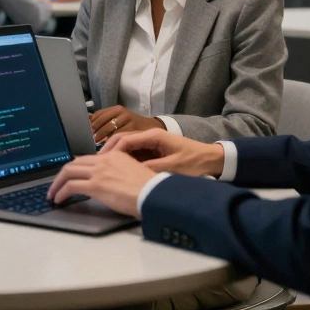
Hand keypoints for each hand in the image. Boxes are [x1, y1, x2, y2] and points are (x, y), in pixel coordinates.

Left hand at [46, 152, 152, 217]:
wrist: (154, 194)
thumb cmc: (150, 189)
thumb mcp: (133, 173)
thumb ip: (119, 173)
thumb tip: (109, 183)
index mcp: (114, 155)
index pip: (88, 159)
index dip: (76, 168)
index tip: (70, 176)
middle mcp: (104, 160)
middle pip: (74, 163)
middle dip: (62, 174)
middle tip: (57, 184)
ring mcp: (98, 172)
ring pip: (68, 172)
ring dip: (57, 183)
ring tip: (52, 193)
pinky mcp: (95, 185)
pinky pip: (70, 186)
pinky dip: (61, 192)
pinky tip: (58, 199)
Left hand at [91, 105, 165, 142]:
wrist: (151, 128)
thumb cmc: (131, 126)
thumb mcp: (118, 120)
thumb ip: (104, 121)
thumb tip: (86, 122)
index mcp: (116, 109)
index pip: (98, 114)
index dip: (90, 123)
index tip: (83, 132)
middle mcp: (122, 112)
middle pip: (102, 120)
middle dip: (94, 131)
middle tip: (88, 140)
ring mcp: (128, 119)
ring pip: (110, 128)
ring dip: (101, 136)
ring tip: (95, 144)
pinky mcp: (134, 128)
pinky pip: (119, 135)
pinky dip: (111, 141)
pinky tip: (107, 146)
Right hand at [102, 128, 224, 176]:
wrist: (212, 159)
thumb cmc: (194, 162)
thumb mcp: (173, 167)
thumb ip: (151, 169)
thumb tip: (130, 173)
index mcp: (153, 136)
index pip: (125, 140)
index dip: (111, 151)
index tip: (101, 163)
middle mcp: (149, 136)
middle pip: (122, 140)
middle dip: (108, 151)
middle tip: (97, 165)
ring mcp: (150, 142)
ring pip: (126, 146)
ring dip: (115, 156)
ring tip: (104, 169)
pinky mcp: (152, 150)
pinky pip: (134, 153)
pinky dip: (124, 160)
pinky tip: (118, 170)